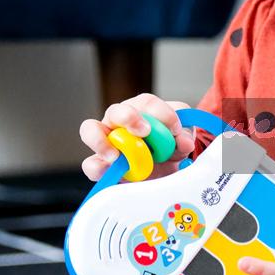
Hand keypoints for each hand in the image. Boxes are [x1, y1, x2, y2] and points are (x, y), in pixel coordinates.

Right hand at [79, 93, 194, 180]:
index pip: (147, 103)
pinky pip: (91, 164)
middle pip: (116, 111)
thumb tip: (183, 142)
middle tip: (144, 131)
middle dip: (128, 118)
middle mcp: (120, 121)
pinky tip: (110, 171)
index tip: (175, 129)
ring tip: (116, 155)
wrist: (165, 168)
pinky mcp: (102, 164)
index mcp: (142, 109)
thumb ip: (184, 136)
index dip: (161, 114)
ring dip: (102, 141)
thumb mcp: (182, 137)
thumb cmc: (170, 144)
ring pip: (90, 129)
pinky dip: (98, 167)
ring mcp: (106, 140)